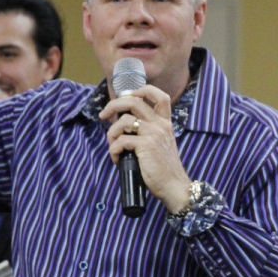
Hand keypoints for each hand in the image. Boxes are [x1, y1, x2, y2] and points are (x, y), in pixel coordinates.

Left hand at [99, 85, 191, 212]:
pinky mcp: (146, 145)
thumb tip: (123, 127)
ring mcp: (153, 133)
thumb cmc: (164, 168)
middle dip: (113, 105)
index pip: (159, 96)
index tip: (127, 98)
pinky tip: (117, 159)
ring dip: (111, 133)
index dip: (141, 90)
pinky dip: (114, 150)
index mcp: (165, 122)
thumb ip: (149, 133)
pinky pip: (121, 141)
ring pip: (123, 120)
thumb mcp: (161, 144)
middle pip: (134, 101)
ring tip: (113, 146)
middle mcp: (160, 124)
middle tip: (103, 115)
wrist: (174, 185)